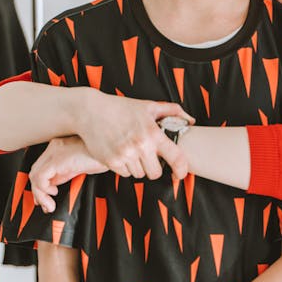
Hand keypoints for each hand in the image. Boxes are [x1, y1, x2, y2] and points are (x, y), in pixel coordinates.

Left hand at [30, 135, 106, 211]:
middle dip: (38, 192)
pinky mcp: (57, 159)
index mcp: (59, 146)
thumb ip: (66, 172)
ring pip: (35, 175)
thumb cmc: (103, 156)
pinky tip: (54, 194)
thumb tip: (54, 185)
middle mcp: (54, 147)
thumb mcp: (81, 166)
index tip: (46, 198)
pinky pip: (40, 178)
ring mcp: (54, 152)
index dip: (40, 185)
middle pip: (35, 170)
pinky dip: (43, 190)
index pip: (41, 166)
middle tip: (45, 205)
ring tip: (50, 205)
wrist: (114, 150)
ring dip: (40, 194)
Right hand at [77, 91, 193, 180]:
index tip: (180, 174)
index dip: (182, 170)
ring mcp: (125, 154)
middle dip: (154, 168)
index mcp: (153, 133)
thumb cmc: (121, 108)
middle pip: (155, 173)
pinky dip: (125, 168)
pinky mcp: (111, 161)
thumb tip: (190, 121)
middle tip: (148, 157)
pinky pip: (125, 174)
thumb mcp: (148, 106)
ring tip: (132, 152)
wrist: (91, 111)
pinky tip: (121, 154)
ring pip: (139, 174)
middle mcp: (141, 145)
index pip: (176, 157)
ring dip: (138, 167)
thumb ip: (172, 111)